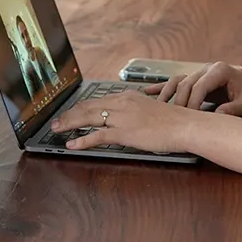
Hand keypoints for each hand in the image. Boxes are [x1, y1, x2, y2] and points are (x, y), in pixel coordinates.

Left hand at [50, 90, 195, 152]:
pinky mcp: (124, 132)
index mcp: (129, 97)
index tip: (71, 111)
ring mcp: (123, 117)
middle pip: (89, 106)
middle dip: (70, 114)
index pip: (99, 100)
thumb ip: (136, 112)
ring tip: (56, 129)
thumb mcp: (152, 110)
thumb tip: (128, 119)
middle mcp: (123, 103)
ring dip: (69, 123)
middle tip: (56, 121)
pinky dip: (82, 140)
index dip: (81, 106)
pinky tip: (72, 145)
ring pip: (88, 118)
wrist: (185, 125)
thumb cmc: (174, 120)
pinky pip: (98, 136)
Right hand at [145, 62, 241, 115]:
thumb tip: (216, 117)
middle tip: (174, 120)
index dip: (192, 103)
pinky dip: (163, 87)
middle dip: (179, 102)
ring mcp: (201, 72)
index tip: (189, 119)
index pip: (199, 86)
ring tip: (156, 108)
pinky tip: (148, 92)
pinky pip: (177, 82)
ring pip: (178, 81)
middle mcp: (208, 68)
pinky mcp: (198, 79)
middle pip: (185, 83)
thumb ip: (232, 109)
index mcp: (220, 70)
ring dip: (167, 94)